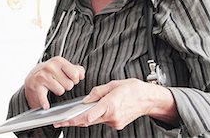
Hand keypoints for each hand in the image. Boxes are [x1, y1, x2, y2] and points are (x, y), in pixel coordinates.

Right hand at [24, 56, 84, 109]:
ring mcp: (42, 77)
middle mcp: (50, 67)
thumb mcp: (63, 67)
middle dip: (66, 86)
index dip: (74, 79)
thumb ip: (76, 69)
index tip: (69, 79)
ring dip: (58, 91)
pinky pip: (44, 98)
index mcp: (58, 61)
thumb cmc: (50, 73)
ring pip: (61, 91)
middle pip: (69, 84)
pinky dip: (45, 102)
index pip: (75, 74)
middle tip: (59, 83)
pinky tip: (46, 105)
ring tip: (52, 87)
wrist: (32, 78)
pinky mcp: (36, 87)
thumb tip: (81, 74)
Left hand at [54, 78, 177, 129]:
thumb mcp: (113, 84)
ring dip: (85, 117)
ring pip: (94, 121)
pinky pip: (102, 120)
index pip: (88, 115)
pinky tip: (94, 110)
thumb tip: (86, 99)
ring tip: (74, 113)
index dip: (74, 119)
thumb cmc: (133, 89)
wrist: (149, 99)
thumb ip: (97, 92)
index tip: (64, 120)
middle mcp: (112, 116)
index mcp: (110, 104)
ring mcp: (115, 122)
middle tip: (60, 121)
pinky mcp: (117, 125)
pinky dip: (96, 116)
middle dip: (73, 121)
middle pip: (88, 121)